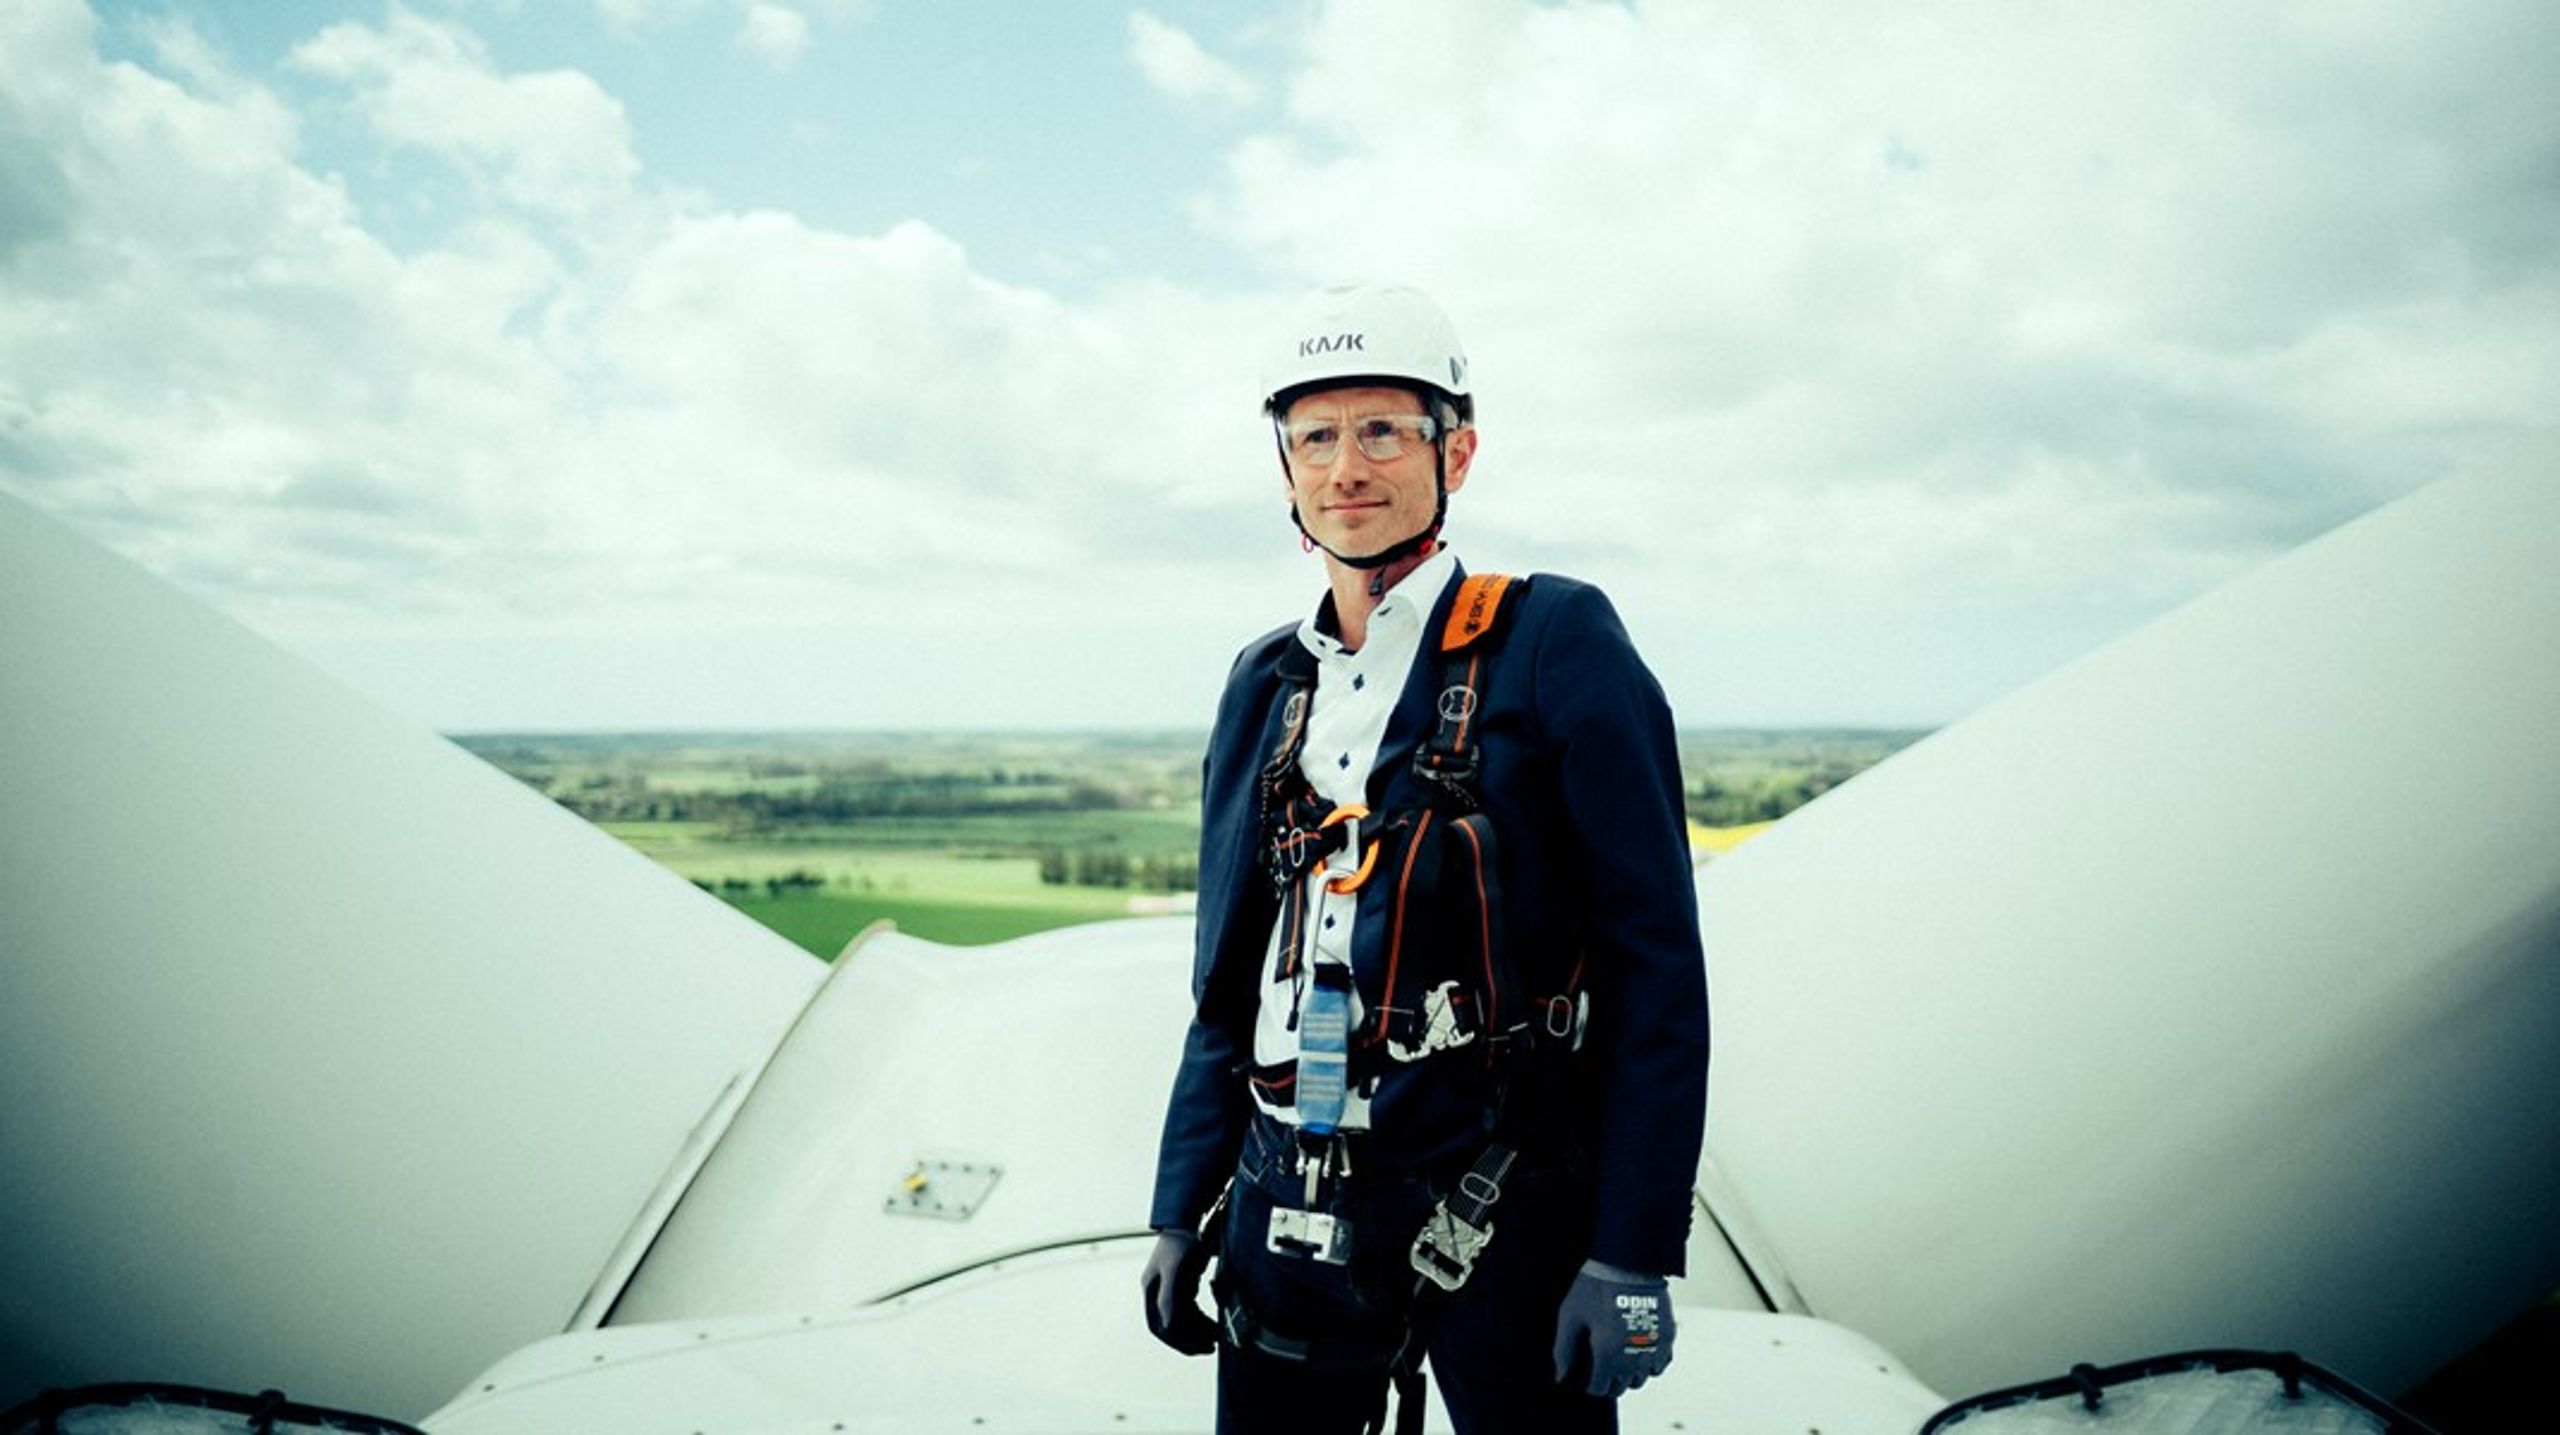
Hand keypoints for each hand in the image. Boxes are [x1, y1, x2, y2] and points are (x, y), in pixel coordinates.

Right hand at [1140, 1229, 1218, 1354]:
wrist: (1191, 1216)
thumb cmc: (1180, 1239)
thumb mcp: (1174, 1269)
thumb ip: (1168, 1298)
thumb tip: (1167, 1326)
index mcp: (1152, 1288)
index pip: (1159, 1326)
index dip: (1176, 1341)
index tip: (1196, 1349)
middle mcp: (1160, 1290)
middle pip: (1172, 1325)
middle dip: (1190, 1339)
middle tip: (1210, 1347)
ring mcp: (1173, 1287)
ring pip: (1184, 1319)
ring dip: (1199, 1330)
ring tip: (1216, 1337)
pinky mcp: (1186, 1282)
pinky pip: (1193, 1308)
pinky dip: (1203, 1318)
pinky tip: (1214, 1322)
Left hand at [1551, 1260, 1673, 1397]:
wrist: (1628, 1262)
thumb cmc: (1596, 1286)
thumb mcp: (1571, 1315)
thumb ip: (1564, 1349)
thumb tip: (1561, 1375)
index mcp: (1607, 1353)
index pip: (1601, 1388)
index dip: (1592, 1384)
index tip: (1589, 1376)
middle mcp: (1632, 1356)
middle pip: (1622, 1386)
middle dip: (1610, 1380)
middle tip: (1603, 1366)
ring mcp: (1652, 1347)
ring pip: (1642, 1378)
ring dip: (1630, 1374)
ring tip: (1620, 1358)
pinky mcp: (1666, 1336)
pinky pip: (1660, 1364)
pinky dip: (1650, 1363)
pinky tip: (1639, 1351)